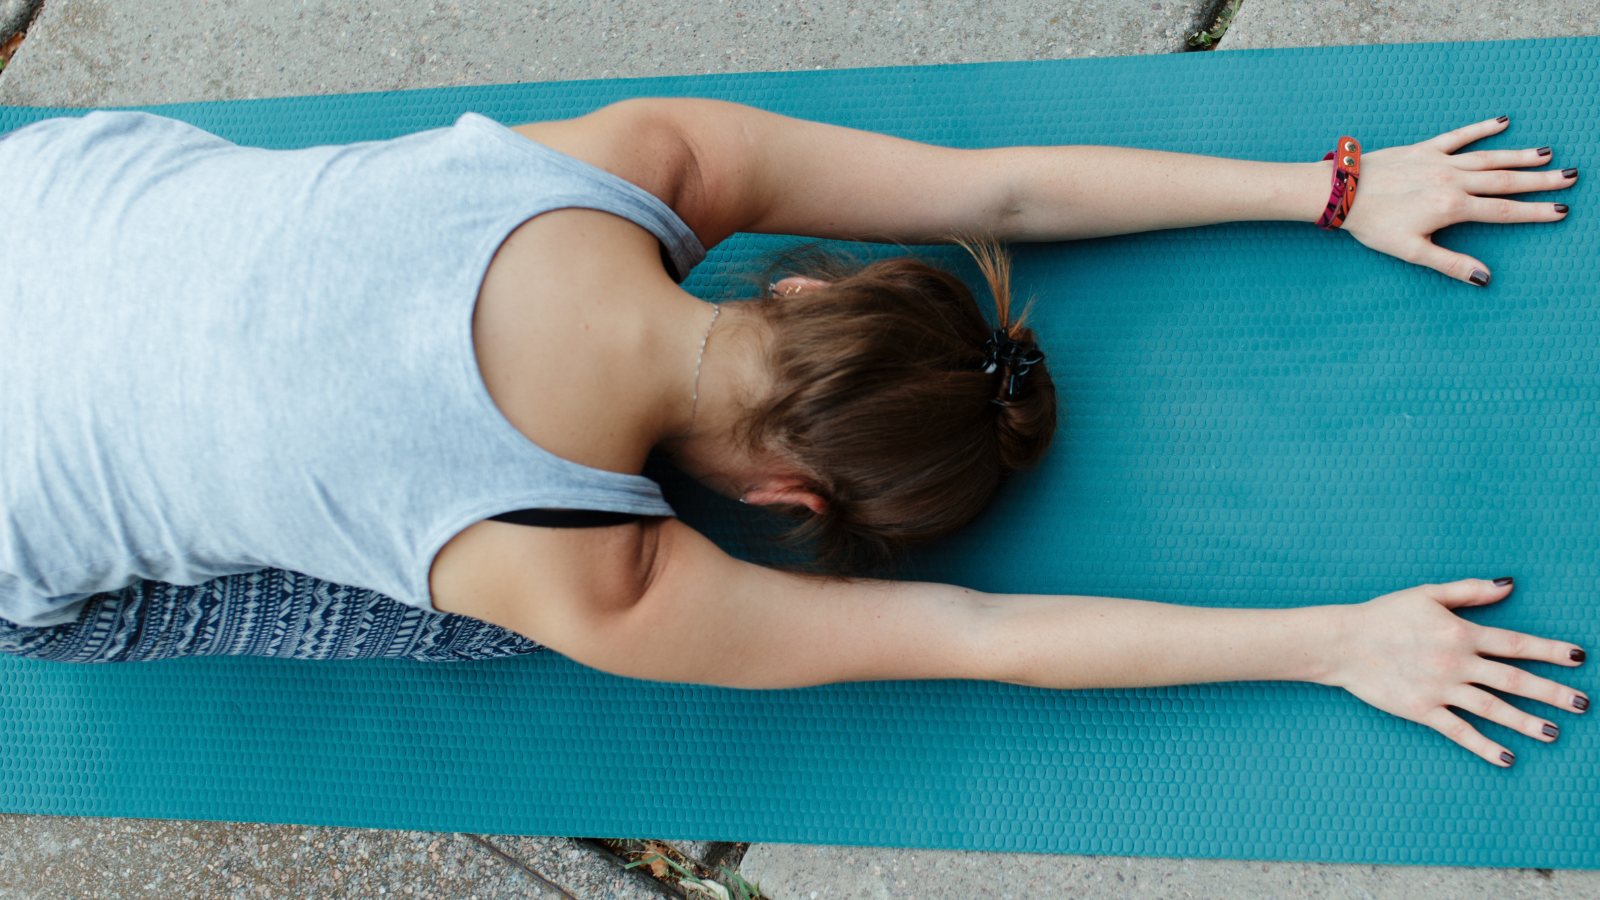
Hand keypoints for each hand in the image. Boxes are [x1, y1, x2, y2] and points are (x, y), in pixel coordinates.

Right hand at [1321, 578, 1587, 765]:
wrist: (1343, 642)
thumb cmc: (1384, 614)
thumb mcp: (1427, 594)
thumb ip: (1470, 591)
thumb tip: (1508, 585)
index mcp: (1460, 633)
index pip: (1516, 644)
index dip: (1549, 650)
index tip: (1579, 658)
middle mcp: (1456, 663)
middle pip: (1513, 680)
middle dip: (1551, 692)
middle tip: (1583, 703)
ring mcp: (1440, 689)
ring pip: (1493, 709)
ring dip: (1526, 722)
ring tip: (1554, 733)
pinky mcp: (1421, 709)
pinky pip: (1459, 731)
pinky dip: (1484, 745)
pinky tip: (1507, 758)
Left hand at [1337, 116, 1575, 285]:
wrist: (1344, 192)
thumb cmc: (1373, 225)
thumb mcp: (1411, 251)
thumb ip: (1450, 263)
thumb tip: (1484, 278)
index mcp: (1452, 207)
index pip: (1503, 211)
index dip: (1534, 212)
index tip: (1561, 210)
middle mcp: (1452, 180)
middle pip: (1505, 181)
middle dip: (1539, 180)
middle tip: (1571, 176)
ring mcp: (1440, 161)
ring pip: (1488, 157)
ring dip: (1520, 155)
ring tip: (1548, 153)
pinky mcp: (1425, 148)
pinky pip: (1459, 136)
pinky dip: (1481, 128)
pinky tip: (1502, 121)